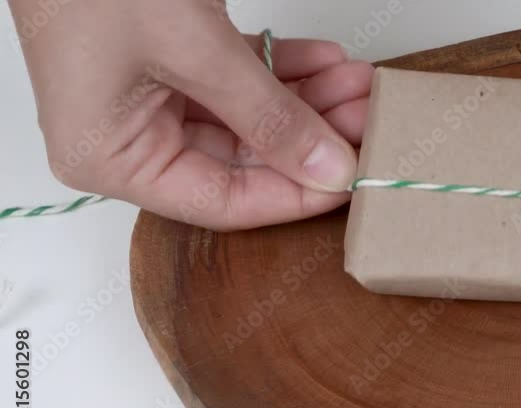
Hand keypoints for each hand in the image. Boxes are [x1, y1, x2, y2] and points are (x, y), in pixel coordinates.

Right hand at [10, 0, 372, 230]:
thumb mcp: (196, 50)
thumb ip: (268, 114)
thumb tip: (328, 166)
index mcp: (111, 157)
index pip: (222, 202)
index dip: (294, 195)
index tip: (350, 180)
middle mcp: (128, 137)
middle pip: (243, 161)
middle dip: (312, 138)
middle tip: (367, 122)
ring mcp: (148, 98)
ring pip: (248, 121)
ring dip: (308, 101)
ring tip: (358, 87)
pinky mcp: (169, 62)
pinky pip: (238, 82)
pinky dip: (283, 71)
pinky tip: (327, 63)